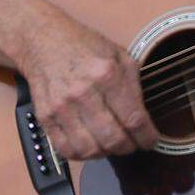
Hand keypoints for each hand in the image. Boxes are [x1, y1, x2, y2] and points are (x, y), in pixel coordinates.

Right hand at [16, 8, 158, 160]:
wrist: (43, 40)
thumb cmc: (84, 46)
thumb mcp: (119, 55)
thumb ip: (134, 86)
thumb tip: (144, 119)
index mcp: (107, 75)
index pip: (133, 119)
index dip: (147, 137)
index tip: (151, 141)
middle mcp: (84, 93)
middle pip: (113, 139)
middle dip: (129, 147)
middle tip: (132, 143)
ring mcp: (61, 107)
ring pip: (90, 149)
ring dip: (106, 153)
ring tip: (111, 144)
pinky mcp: (45, 116)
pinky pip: (66, 149)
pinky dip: (82, 154)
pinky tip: (91, 145)